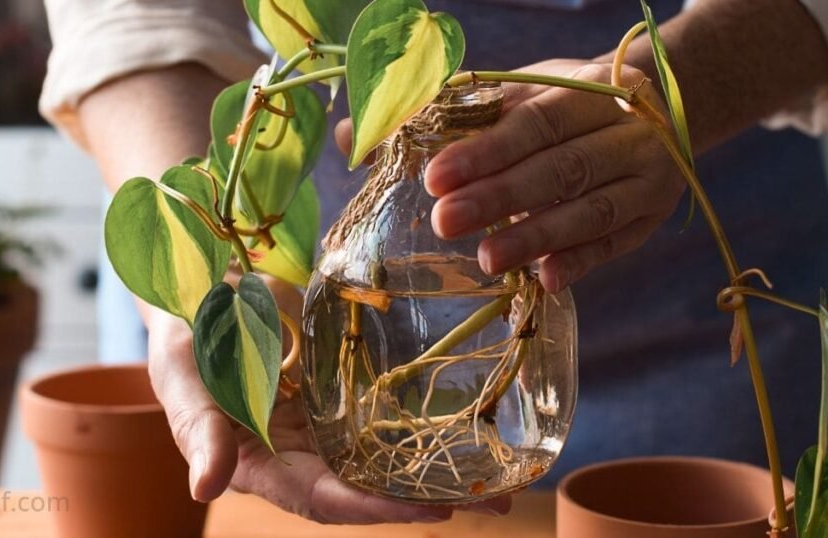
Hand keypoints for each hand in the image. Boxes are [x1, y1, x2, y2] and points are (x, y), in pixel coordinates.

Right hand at [144, 275, 511, 523]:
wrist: (202, 288)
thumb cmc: (181, 338)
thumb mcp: (181, 380)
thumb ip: (197, 432)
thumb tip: (204, 489)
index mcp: (261, 465)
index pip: (321, 498)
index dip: (372, 508)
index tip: (430, 510)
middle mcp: (301, 454)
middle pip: (369, 488)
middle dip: (430, 499)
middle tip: (500, 504)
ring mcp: (325, 425)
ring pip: (387, 456)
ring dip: (441, 469)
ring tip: (507, 478)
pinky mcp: (342, 391)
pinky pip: (387, 413)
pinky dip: (427, 424)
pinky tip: (473, 423)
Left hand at [336, 60, 683, 291]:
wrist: (661, 103)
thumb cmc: (561, 105)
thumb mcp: (511, 94)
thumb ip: (440, 115)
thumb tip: (351, 136)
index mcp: (582, 91)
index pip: (530, 123)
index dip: (483, 151)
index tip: (433, 178)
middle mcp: (621, 132)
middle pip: (558, 169)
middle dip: (499, 198)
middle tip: (443, 222)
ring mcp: (644, 176)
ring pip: (591, 211)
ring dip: (536, 237)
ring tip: (485, 259)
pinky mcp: (650, 216)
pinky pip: (617, 243)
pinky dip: (582, 262)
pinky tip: (546, 279)